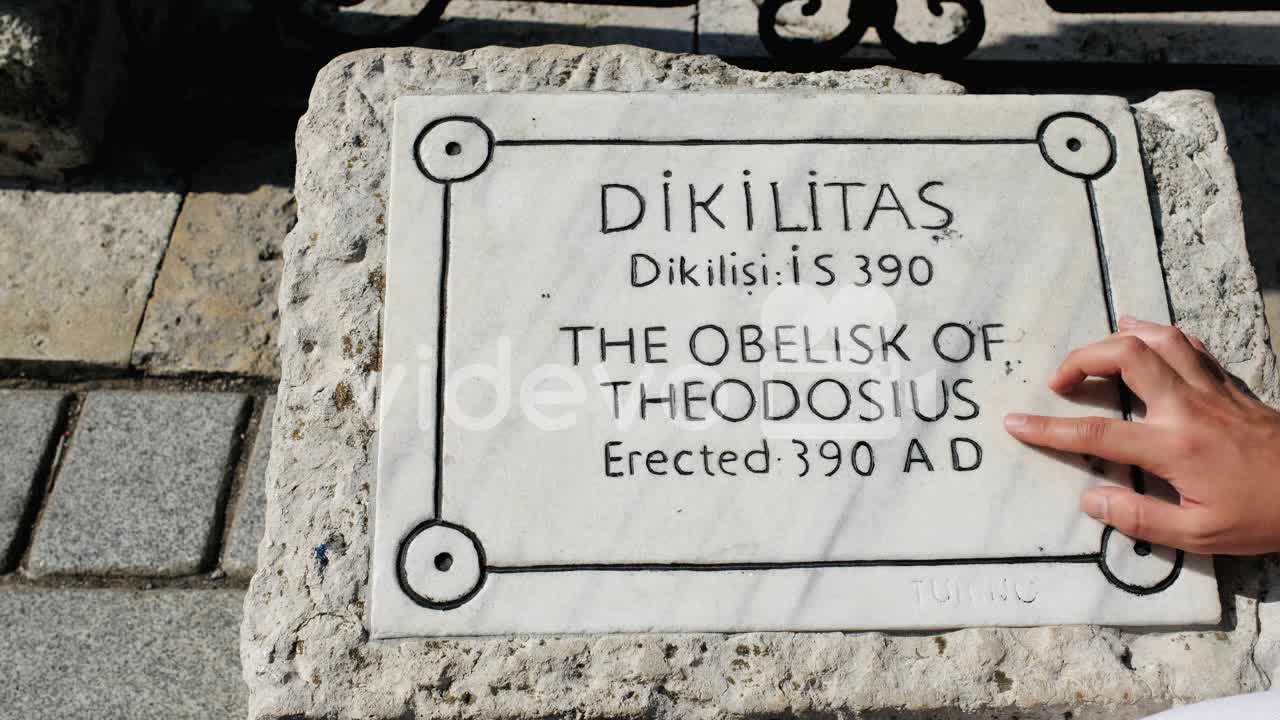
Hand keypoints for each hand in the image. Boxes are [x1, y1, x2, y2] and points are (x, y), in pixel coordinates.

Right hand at [1003, 315, 1279, 554]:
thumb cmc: (1264, 516)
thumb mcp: (1201, 535)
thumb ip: (1141, 518)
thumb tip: (1091, 500)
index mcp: (1174, 446)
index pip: (1097, 433)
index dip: (1050, 429)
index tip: (1016, 423)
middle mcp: (1187, 407)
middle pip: (1125, 357)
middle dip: (1081, 360)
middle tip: (1059, 381)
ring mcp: (1211, 390)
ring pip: (1159, 339)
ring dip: (1120, 336)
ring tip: (1096, 347)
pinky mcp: (1230, 386)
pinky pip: (1190, 346)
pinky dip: (1160, 336)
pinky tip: (1146, 338)